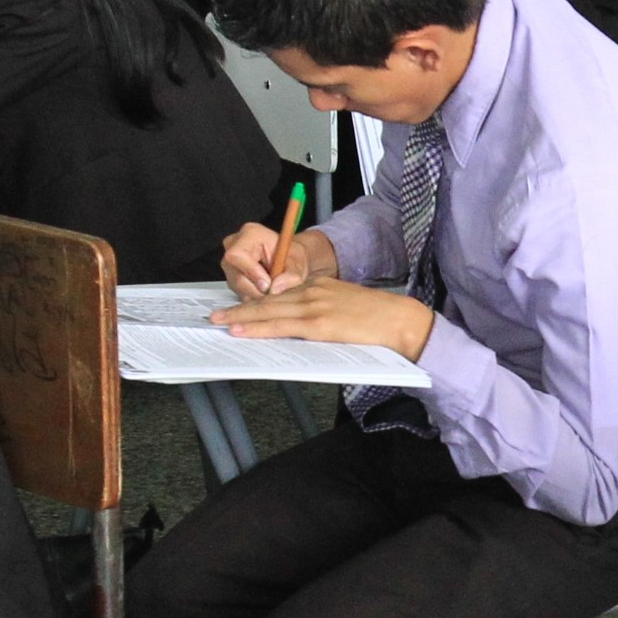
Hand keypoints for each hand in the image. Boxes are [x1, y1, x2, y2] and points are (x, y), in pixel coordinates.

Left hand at [213, 275, 432, 358]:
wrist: (400, 321)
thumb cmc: (378, 319)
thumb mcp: (345, 305)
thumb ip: (322, 310)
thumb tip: (302, 325)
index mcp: (319, 286)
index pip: (280, 294)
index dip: (256, 301)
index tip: (238, 307)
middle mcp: (313, 291)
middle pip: (268, 300)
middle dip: (240, 308)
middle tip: (216, 315)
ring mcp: (314, 306)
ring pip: (269, 311)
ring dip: (241, 318)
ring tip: (221, 323)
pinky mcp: (319, 323)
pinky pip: (281, 325)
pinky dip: (258, 328)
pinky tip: (243, 331)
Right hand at [219, 218, 338, 299]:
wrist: (290, 261)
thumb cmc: (292, 256)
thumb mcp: (298, 263)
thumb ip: (291, 275)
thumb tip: (276, 288)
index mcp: (249, 234)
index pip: (238, 255)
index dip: (251, 273)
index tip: (267, 285)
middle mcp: (234, 246)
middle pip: (236, 275)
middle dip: (256, 288)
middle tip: (274, 292)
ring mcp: (230, 263)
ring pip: (237, 287)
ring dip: (256, 294)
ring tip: (273, 290)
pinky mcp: (231, 277)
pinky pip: (238, 292)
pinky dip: (254, 296)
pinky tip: (265, 292)